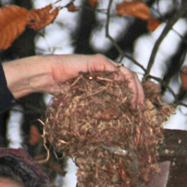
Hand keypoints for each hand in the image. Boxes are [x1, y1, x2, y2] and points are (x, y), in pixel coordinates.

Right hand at [3, 54, 144, 107]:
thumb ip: (95, 105)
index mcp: (104, 77)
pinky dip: (125, 83)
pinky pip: (118, 71)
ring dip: (135, 89)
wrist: (47, 76)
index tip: (135, 111)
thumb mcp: (83, 100)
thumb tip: (105, 125)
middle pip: (130, 78)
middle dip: (138, 93)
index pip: (125, 83)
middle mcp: (106, 69)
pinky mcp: (99, 62)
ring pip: (128, 74)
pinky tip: (126, 95)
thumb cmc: (60, 90)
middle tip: (139, 109)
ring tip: (136, 104)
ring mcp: (103, 64)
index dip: (133, 95)